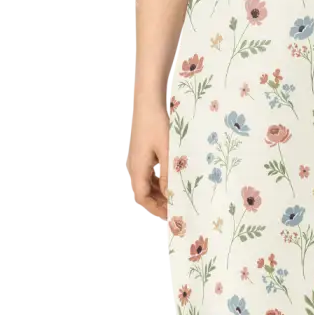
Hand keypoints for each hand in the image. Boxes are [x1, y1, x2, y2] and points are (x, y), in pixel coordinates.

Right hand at [128, 99, 170, 220]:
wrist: (149, 99)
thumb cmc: (157, 123)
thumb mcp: (167, 150)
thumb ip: (168, 174)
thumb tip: (171, 195)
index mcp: (137, 168)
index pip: (141, 197)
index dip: (155, 209)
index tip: (172, 215)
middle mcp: (134, 166)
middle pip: (143, 192)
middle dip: (159, 203)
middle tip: (178, 208)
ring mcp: (138, 158)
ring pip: (146, 183)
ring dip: (160, 192)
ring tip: (178, 196)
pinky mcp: (143, 151)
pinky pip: (149, 172)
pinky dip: (160, 180)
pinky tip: (174, 178)